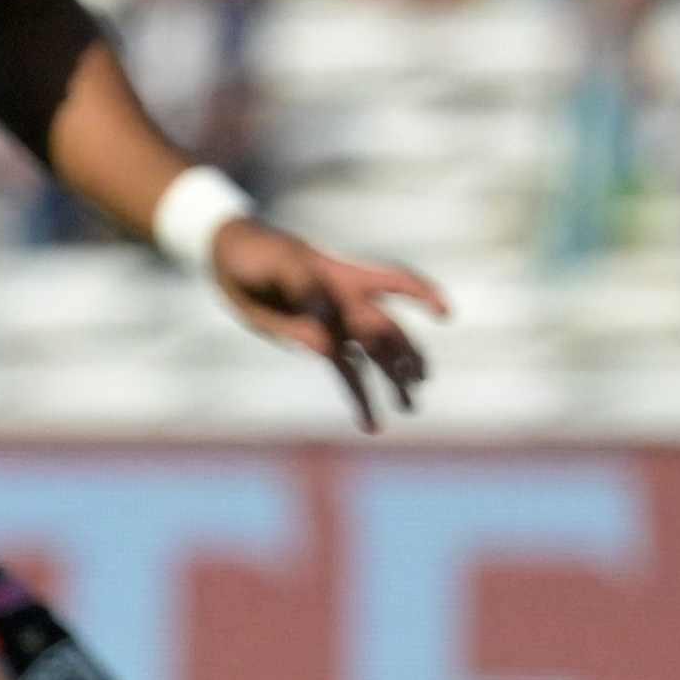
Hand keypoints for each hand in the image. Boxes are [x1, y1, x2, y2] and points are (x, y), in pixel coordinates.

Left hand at [202, 214, 442, 430]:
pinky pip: (346, 373)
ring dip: (394, 380)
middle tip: (419, 381)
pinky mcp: (318, 343)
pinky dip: (359, 398)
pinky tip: (371, 425)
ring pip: (376, 356)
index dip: (421, 294)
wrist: (234, 257)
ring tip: (410, 407)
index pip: (394, 282)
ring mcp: (336, 325)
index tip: (444, 314)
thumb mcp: (277, 267)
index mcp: (345, 277)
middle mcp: (348, 303)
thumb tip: (326, 332)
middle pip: (389, 331)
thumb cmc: (260, 254)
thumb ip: (302, 295)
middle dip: (407, 355)